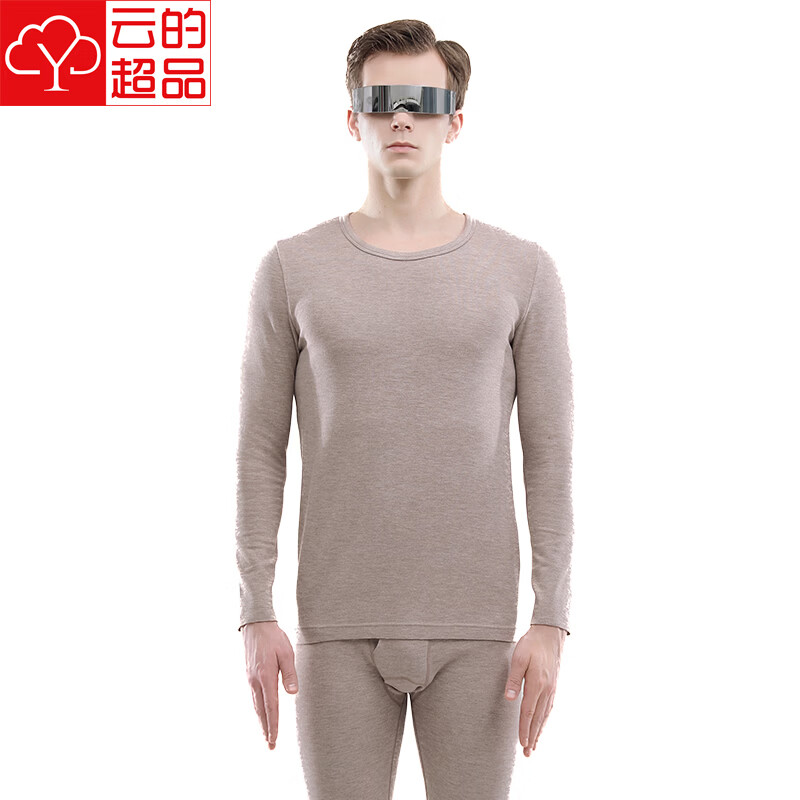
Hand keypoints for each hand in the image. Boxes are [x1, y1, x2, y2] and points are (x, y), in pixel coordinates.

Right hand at [242, 620, 298, 749]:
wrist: (256, 625)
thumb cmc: (274, 638)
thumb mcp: (287, 653)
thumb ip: (289, 674)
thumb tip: (292, 693)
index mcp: (266, 676)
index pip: (271, 706)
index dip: (273, 724)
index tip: (274, 739)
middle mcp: (255, 681)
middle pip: (261, 711)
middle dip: (266, 729)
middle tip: (271, 746)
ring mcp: (250, 679)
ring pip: (256, 705)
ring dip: (261, 722)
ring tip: (267, 735)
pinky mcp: (249, 676)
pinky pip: (254, 697)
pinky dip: (258, 710)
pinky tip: (261, 714)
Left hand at [503, 624, 565, 756]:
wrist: (550, 633)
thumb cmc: (531, 644)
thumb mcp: (518, 658)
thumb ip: (513, 679)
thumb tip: (509, 699)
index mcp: (537, 684)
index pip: (528, 712)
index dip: (524, 729)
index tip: (521, 744)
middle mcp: (547, 690)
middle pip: (538, 718)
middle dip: (532, 737)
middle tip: (527, 754)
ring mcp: (552, 688)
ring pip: (545, 715)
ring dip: (539, 731)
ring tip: (534, 745)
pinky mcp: (554, 685)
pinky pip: (550, 708)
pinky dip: (545, 720)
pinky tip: (542, 724)